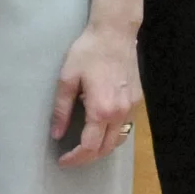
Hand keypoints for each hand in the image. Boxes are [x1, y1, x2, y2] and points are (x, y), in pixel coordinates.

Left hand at [52, 21, 140, 168]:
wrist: (115, 33)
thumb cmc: (88, 52)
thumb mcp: (67, 79)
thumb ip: (61, 110)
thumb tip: (56, 134)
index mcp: (101, 110)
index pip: (89, 147)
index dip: (74, 158)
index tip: (62, 160)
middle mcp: (120, 114)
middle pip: (105, 149)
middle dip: (87, 158)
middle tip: (71, 157)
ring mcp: (131, 108)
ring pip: (119, 141)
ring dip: (102, 149)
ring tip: (85, 146)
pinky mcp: (137, 100)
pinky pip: (126, 127)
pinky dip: (113, 136)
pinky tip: (101, 129)